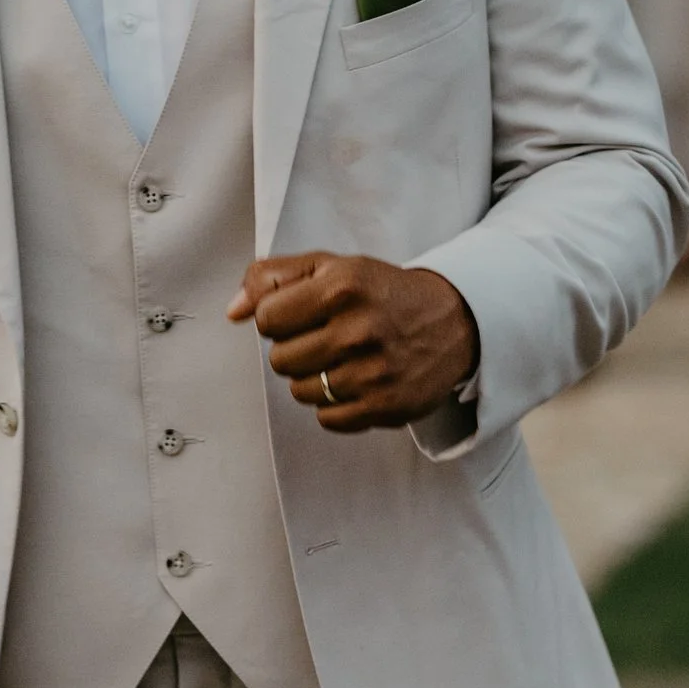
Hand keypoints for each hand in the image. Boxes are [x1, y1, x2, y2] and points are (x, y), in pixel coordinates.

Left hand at [230, 252, 476, 430]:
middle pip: (280, 360)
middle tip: (326, 338)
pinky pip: (327, 419)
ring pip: (300, 391)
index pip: (266, 319)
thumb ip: (274, 279)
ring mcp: (373, 372)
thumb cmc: (383, 292)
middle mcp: (358, 329)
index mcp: (341, 287)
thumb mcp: (333, 268)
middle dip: (296, 349)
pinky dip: (335, 405)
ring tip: (343, 359)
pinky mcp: (386, 406)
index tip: (302, 315)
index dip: (278, 318)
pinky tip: (356, 382)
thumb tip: (233, 311)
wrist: (455, 320)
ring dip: (314, 378)